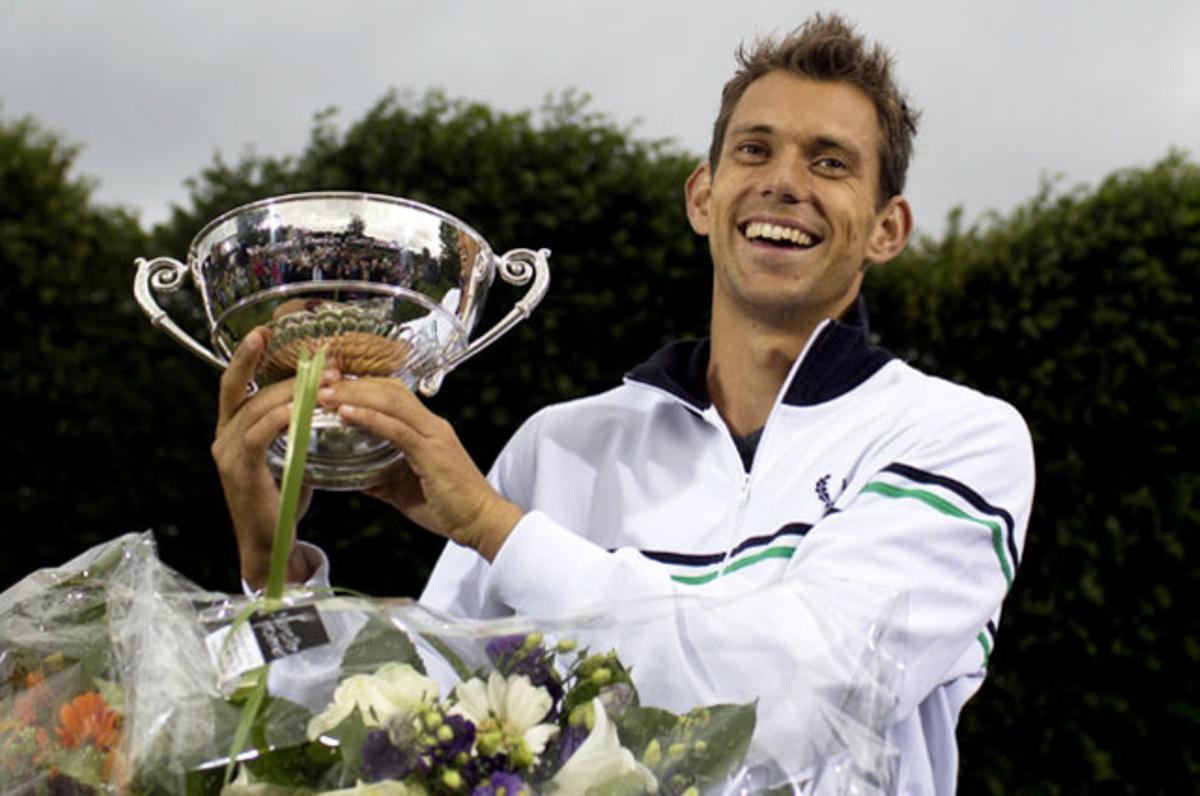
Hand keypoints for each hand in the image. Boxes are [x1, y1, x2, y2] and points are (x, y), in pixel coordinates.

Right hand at [211, 329, 332, 587]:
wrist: (272, 544)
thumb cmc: (285, 499)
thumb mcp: (290, 455)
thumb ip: (297, 427)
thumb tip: (329, 399)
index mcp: (232, 428)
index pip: (234, 383)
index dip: (246, 355)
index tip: (265, 329)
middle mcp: (223, 436)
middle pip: (247, 390)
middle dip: (285, 371)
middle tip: (325, 361)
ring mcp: (226, 453)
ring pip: (258, 409)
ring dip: (296, 393)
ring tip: (330, 383)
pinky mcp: (239, 470)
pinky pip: (258, 436)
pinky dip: (281, 420)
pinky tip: (302, 411)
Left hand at [320, 377, 522, 561]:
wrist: (483, 522)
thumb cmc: (451, 508)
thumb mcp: (407, 490)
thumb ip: (383, 479)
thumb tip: (356, 478)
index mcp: (429, 430)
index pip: (393, 395)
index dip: (363, 386)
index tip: (334, 387)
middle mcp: (433, 426)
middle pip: (390, 389)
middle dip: (354, 384)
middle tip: (322, 385)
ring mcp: (434, 436)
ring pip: (391, 402)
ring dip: (355, 395)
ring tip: (325, 395)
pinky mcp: (432, 452)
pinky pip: (397, 429)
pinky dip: (370, 418)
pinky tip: (347, 413)